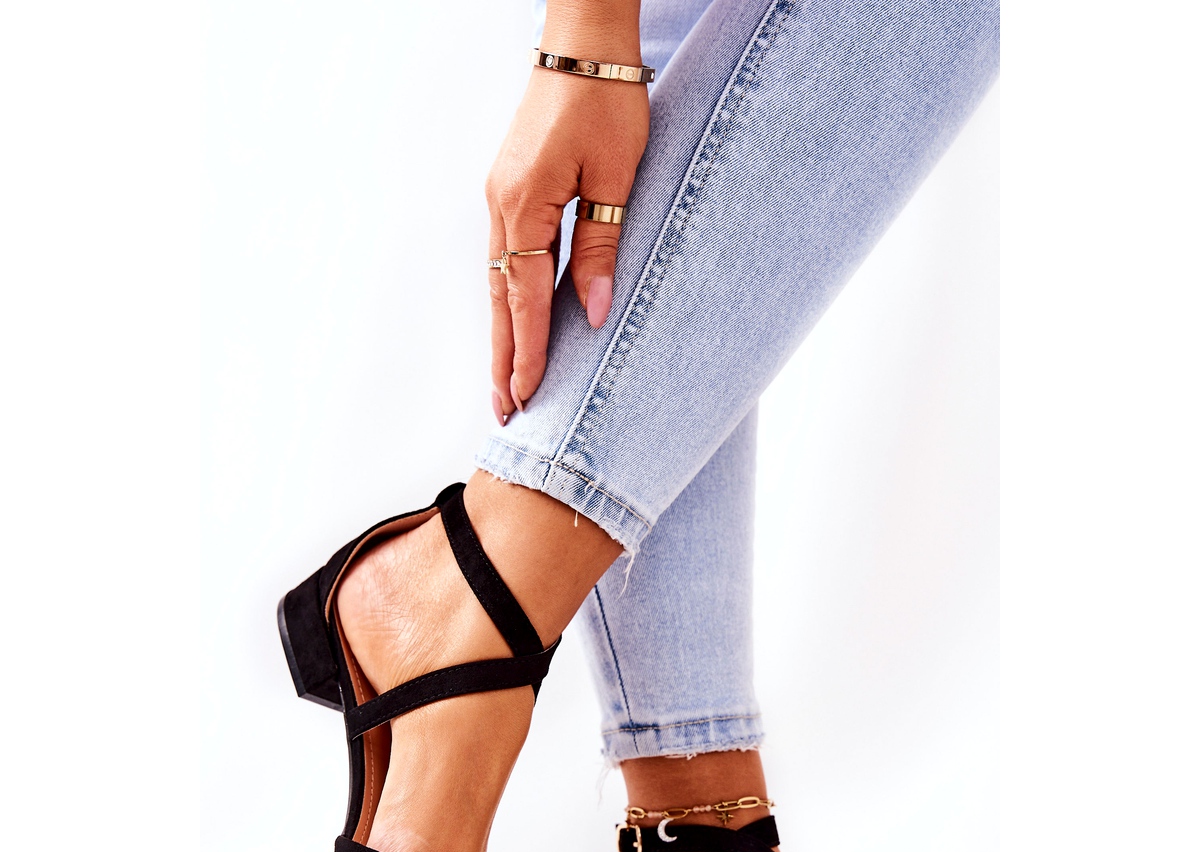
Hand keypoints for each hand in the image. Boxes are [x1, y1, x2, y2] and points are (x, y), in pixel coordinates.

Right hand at [486, 61, 649, 422]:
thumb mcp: (615, 178)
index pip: (526, 297)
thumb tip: (594, 313)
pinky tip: (514, 327)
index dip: (530, 351)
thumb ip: (600, 247)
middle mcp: (501, 206)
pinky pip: (503, 260)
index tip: (529, 397)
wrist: (582, 46)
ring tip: (506, 385)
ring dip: (503, 337)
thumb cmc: (606, 102)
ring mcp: (499, 199)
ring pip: (497, 284)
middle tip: (504, 413)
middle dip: (504, 360)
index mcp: (525, 204)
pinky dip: (508, 302)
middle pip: (499, 301)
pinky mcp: (508, 192)